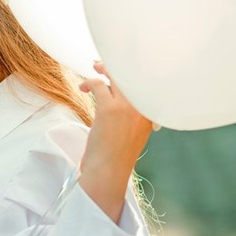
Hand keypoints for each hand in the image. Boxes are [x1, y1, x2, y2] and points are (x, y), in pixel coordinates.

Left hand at [78, 62, 151, 222]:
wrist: (108, 171)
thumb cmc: (117, 154)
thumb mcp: (134, 131)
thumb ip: (134, 113)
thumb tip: (121, 93)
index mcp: (151, 113)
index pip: (148, 83)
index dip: (135, 71)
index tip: (125, 66)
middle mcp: (142, 107)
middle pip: (132, 75)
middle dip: (118, 65)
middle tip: (104, 64)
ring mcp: (127, 107)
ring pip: (116, 76)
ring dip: (103, 69)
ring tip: (94, 68)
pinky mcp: (109, 109)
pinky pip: (98, 84)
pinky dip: (89, 82)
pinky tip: (83, 88)